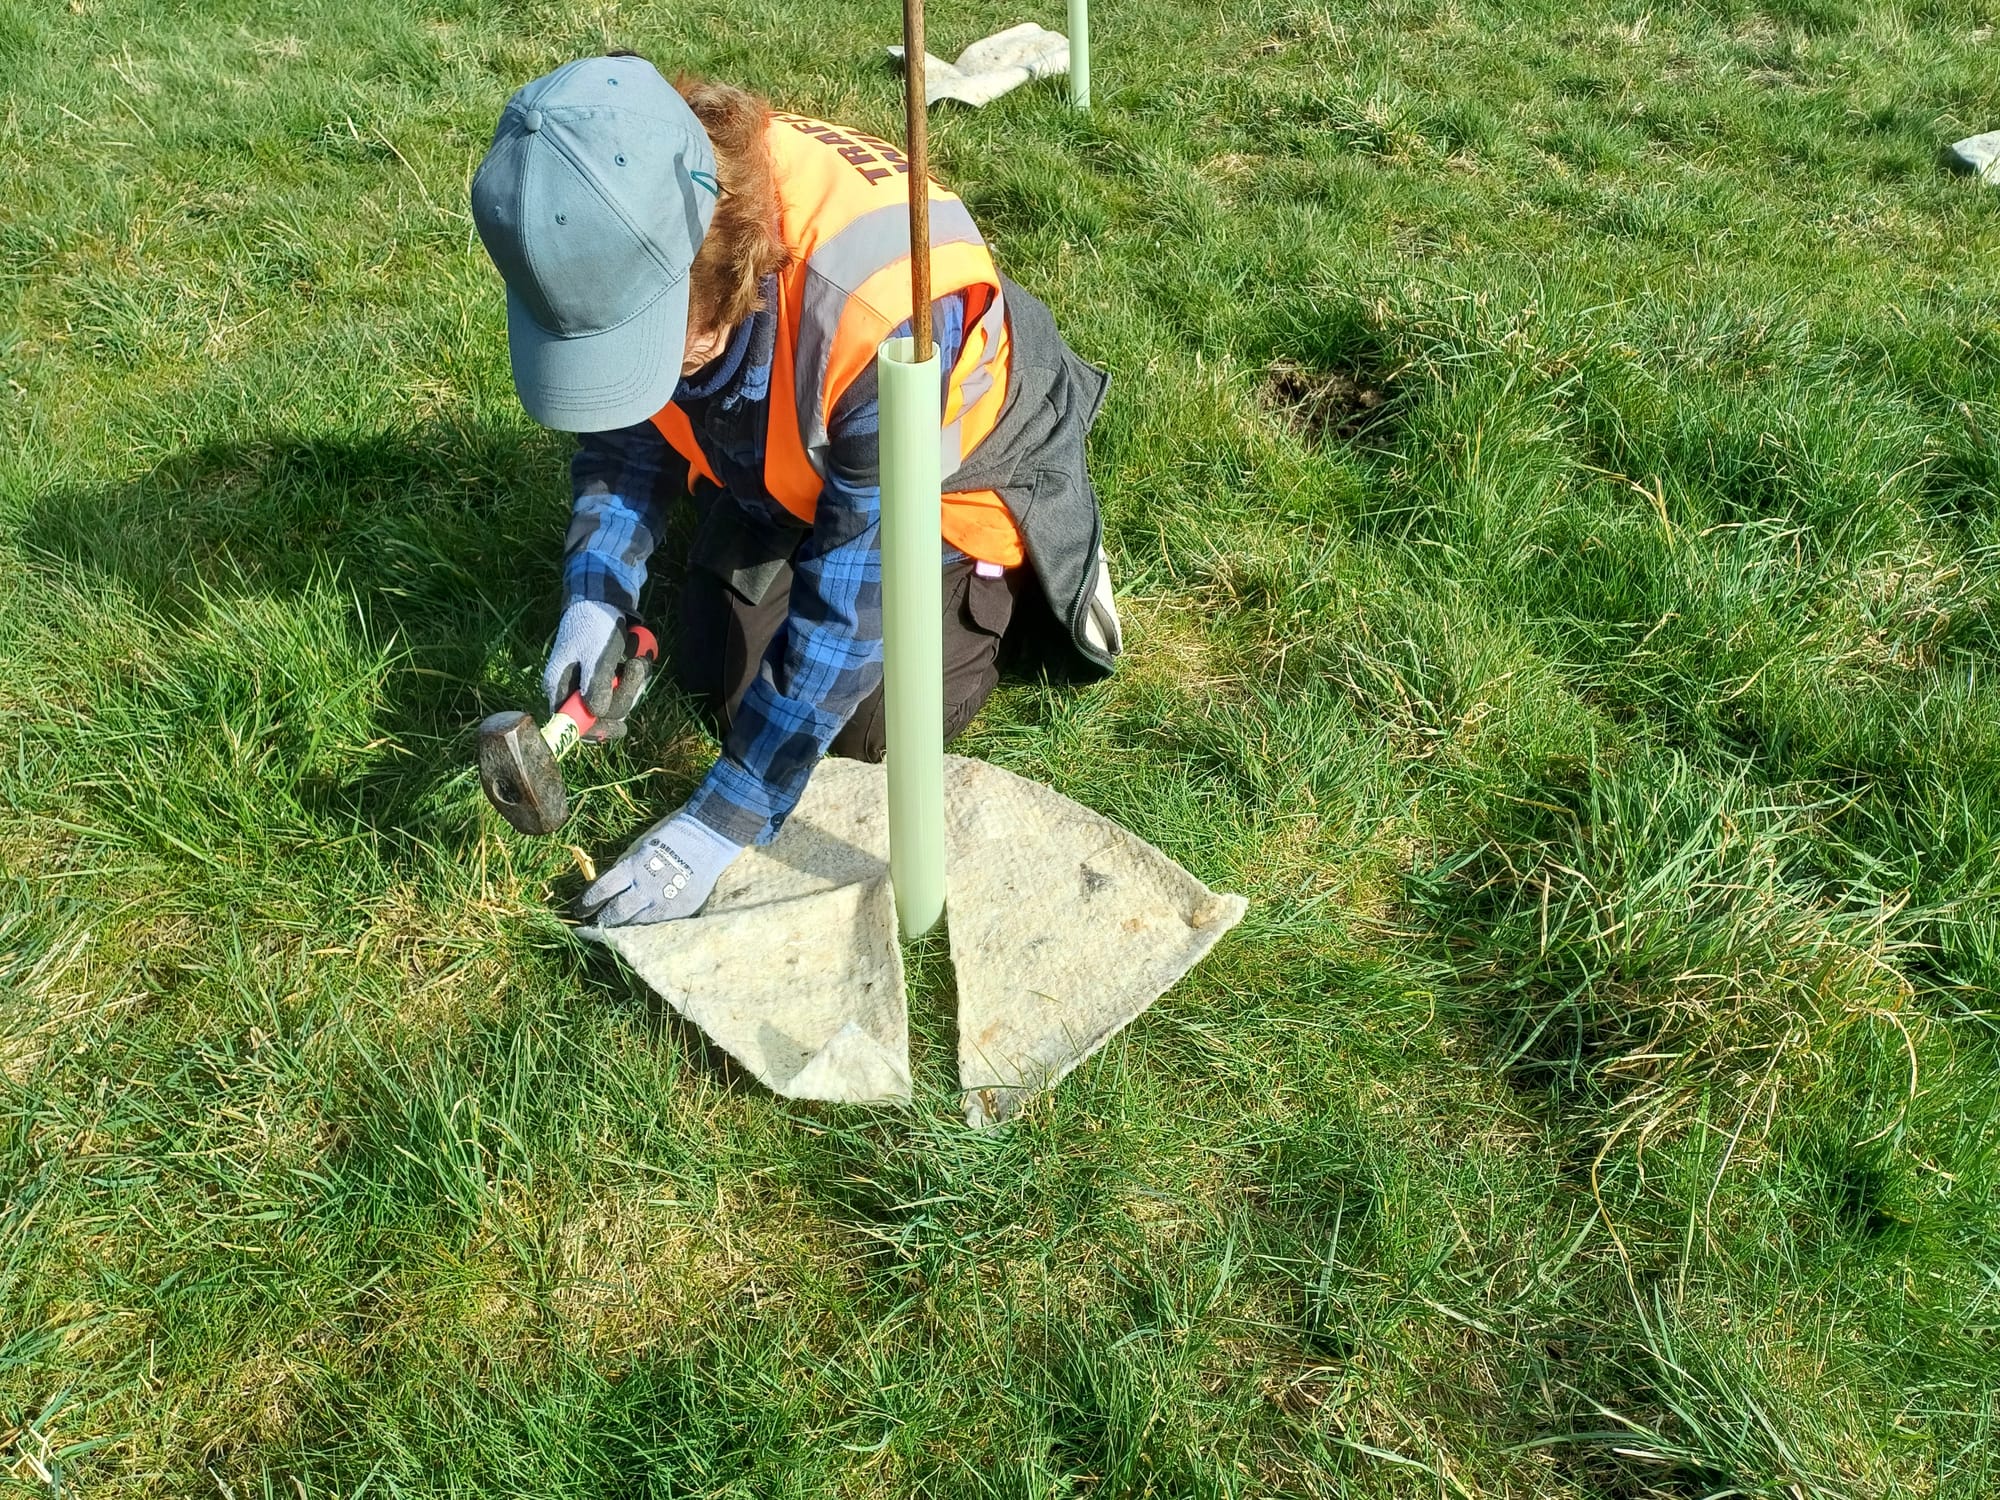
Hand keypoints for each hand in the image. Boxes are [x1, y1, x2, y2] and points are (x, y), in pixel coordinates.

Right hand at [544, 600, 649, 741]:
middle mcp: (572, 690)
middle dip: (624, 694)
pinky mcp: (605, 678)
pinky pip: (623, 689)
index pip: (573, 725)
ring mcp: (589, 685)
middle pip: (601, 714)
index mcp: (559, 687)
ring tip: (638, 660)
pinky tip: (637, 659)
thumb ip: (595, 686)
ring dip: (633, 683)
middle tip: (633, 667)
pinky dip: (634, 677)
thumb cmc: (594, 625)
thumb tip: (597, 714)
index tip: (621, 726)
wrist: (604, 600)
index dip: (596, 730)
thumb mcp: (596, 656)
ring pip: (616, 702)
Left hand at [577, 812, 744, 926]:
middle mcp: (646, 889)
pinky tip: (638, 925)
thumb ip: (624, 869)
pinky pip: (656, 924)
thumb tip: (606, 888)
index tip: (579, 910)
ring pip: (634, 924)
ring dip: (621, 926)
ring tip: (613, 928)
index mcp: (632, 868)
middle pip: (615, 913)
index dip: (586, 903)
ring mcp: (664, 903)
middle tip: (593, 923)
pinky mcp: (680, 911)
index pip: (601, 891)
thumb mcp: (640, 848)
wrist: (709, 837)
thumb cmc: (671, 837)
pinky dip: (644, 925)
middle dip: (600, 919)